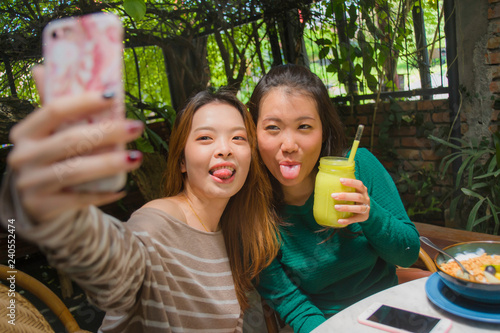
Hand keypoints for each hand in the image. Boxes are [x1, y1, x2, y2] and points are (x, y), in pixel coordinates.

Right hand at [7, 66, 143, 223]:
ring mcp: (30, 183)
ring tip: (137, 157)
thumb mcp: (50, 135)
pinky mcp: (42, 206)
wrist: (36, 204)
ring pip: (75, 171)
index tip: (115, 96)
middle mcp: (23, 156)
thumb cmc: (52, 161)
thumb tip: (44, 66)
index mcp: (26, 132)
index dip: (84, 102)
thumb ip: (56, 109)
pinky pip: (78, 199)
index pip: (54, 110)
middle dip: (108, 133)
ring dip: (110, 163)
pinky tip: (122, 189)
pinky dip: (102, 194)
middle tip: (137, 127)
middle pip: (70, 140)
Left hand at [331, 178, 369, 225]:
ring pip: (358, 208)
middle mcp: (366, 199)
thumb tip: (325, 185)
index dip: (351, 182)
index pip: (359, 184)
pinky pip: (355, 219)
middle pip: (358, 197)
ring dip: (346, 207)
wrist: (365, 210)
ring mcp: (366, 208)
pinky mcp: (363, 217)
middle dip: (345, 196)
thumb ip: (345, 188)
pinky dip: (347, 220)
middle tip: (333, 196)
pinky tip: (339, 221)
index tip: (340, 180)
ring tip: (335, 207)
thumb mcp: (354, 191)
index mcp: (363, 190)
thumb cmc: (355, 198)